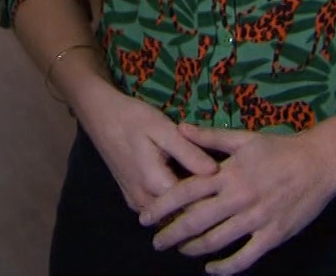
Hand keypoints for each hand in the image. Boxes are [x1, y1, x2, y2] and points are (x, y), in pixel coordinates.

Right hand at [72, 88, 219, 212]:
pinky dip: (176, 209)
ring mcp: (137, 203)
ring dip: (190, 212)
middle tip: (230, 201)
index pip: (192, 206)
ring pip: (170, 218)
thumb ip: (189, 152)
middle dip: (205, 211)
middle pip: (181, 217)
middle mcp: (144, 200)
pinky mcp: (133, 199)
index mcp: (155, 183)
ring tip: (216, 201)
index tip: (236, 195)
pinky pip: (159, 213)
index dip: (215, 202)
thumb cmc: (133, 119)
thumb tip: (216, 172)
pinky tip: (193, 197)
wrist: (100, 116)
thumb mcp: (163, 129)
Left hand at [142, 122, 335, 274]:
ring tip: (181, 251)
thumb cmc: (280, 148)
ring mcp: (256, 219)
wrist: (321, 162)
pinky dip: (225, 267)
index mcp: (228, 174)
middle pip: (195, 221)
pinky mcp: (273, 235)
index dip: (162, 206)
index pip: (185, 192)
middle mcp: (238, 198)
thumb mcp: (244, 138)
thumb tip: (180, 128)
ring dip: (193, 249)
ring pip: (216, 241)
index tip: (145, 217)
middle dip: (171, 234)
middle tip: (157, 242)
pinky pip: (244, 257)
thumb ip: (210, 138)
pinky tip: (212, 268)